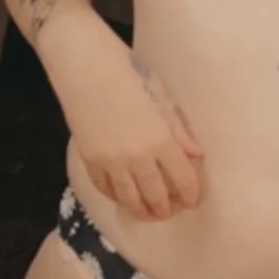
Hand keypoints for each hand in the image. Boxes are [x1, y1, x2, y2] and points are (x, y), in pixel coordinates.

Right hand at [49, 16, 204, 220]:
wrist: (83, 65)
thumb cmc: (127, 71)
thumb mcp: (160, 95)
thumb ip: (177, 129)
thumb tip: (195, 154)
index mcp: (160, 139)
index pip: (182, 178)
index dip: (190, 193)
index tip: (193, 200)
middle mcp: (136, 157)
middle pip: (156, 194)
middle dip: (166, 207)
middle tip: (171, 211)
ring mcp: (110, 161)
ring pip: (129, 198)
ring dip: (141, 210)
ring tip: (148, 213)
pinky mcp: (89, 159)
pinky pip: (105, 188)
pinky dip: (116, 196)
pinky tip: (124, 198)